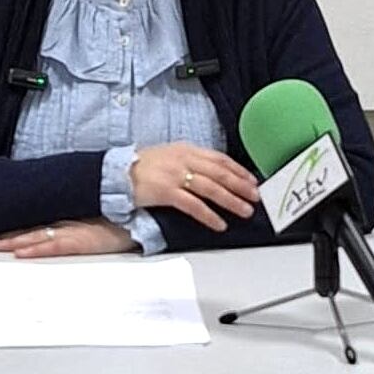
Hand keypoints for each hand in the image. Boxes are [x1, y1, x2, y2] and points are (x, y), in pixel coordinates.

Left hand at [0, 218, 135, 257]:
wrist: (143, 217)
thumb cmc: (120, 218)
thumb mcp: (93, 216)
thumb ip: (75, 218)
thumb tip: (54, 226)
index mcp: (66, 215)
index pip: (32, 221)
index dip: (11, 226)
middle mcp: (65, 221)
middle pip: (28, 228)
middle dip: (3, 235)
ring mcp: (73, 230)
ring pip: (35, 236)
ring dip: (12, 242)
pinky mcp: (83, 241)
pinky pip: (55, 246)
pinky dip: (37, 249)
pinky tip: (21, 253)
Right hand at [128, 142, 259, 231]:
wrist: (117, 172)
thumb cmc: (142, 166)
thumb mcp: (169, 155)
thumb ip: (190, 161)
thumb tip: (213, 173)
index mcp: (186, 149)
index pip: (219, 158)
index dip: (238, 170)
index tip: (252, 180)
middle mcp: (184, 160)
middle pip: (220, 173)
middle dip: (241, 185)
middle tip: (255, 197)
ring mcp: (175, 176)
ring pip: (212, 188)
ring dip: (231, 201)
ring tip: (244, 211)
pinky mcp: (167, 192)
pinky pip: (194, 205)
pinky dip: (209, 215)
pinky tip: (219, 224)